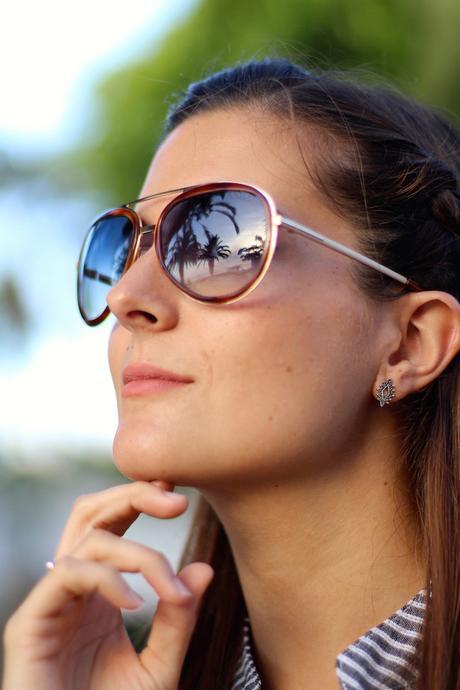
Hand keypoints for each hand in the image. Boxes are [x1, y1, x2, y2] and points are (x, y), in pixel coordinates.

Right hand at [1, 480, 213, 689]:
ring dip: (136, 551)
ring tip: (168, 584)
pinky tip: (135, 605)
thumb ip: (178, 622)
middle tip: (176, 501)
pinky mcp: (29, 624)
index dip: (140, 499)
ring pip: (87, 540)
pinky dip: (107, 579)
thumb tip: (205, 568)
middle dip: (133, 495)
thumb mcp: (158, 670)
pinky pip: (68, 574)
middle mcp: (72, 588)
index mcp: (98, 591)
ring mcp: (50, 603)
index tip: (180, 497)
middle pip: (91, 513)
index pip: (113, 524)